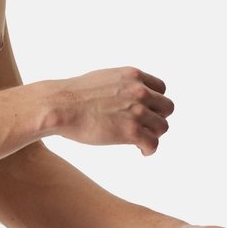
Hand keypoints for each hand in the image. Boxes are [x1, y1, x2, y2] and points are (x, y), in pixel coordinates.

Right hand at [51, 67, 173, 155]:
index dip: (154, 102)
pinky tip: (141, 151)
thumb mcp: (103, 78)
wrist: (59, 106)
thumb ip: (120, 85)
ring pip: (162, 127)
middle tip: (144, 128)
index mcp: (132, 76)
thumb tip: (122, 97)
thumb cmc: (72, 96)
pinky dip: (149, 149)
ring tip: (141, 141)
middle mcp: (139, 91)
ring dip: (153, 135)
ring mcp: (136, 111)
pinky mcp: (131, 131)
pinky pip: (153, 143)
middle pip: (166, 108)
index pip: (161, 89)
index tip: (146, 112)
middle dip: (157, 118)